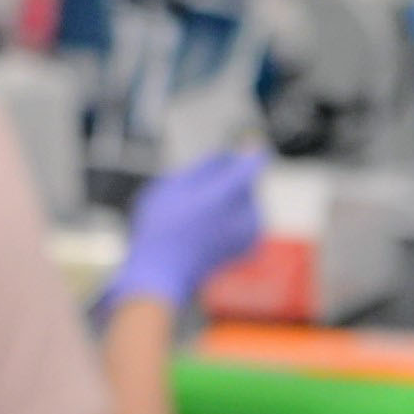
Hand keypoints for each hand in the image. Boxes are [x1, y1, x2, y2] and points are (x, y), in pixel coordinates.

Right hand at [106, 147, 270, 317]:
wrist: (162, 273)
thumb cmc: (161, 227)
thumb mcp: (173, 184)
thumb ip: (206, 166)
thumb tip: (231, 156)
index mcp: (223, 196)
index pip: (252, 164)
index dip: (249, 151)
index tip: (247, 141)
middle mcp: (244, 215)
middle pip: (247, 180)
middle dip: (230, 180)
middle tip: (199, 195)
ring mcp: (250, 231)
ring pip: (249, 198)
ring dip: (233, 198)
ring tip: (202, 214)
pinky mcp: (251, 243)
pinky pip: (249, 216)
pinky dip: (235, 216)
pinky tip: (212, 227)